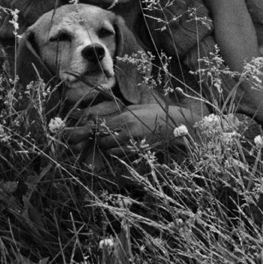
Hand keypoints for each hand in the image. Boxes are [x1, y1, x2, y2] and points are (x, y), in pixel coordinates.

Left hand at [59, 101, 179, 156]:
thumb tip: (99, 118)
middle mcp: (127, 131)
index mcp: (125, 118)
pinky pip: (120, 154)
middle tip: (98, 137)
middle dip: (98, 139)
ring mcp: (133, 143)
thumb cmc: (156, 113)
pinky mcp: (139, 150)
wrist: (176, 124)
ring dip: (106, 146)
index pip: (99, 126)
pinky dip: (115, 152)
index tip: (86, 130)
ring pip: (109, 149)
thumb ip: (117, 114)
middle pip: (101, 140)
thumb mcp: (135, 108)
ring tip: (110, 141)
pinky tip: (119, 146)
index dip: (91, 129)